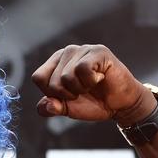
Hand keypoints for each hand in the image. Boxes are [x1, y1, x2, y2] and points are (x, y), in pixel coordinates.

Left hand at [30, 44, 151, 124]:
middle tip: (83, 91)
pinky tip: (100, 78)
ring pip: (67, 77)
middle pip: (52, 81)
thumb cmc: (94, 102)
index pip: (38, 78)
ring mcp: (83, 49)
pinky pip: (83, 70)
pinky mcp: (98, 51)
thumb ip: (52, 107)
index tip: (67, 95)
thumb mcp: (68, 108)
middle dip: (68, 94)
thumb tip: (46, 106)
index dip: (51, 93)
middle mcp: (67, 52)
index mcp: (55, 62)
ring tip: (91, 85)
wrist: (120, 104)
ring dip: (80, 89)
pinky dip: (91, 81)